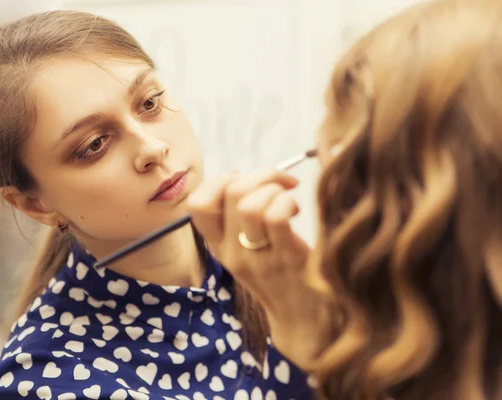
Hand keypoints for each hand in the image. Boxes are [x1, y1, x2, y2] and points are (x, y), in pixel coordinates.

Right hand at [187, 168, 330, 369]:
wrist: (303, 322)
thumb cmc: (279, 277)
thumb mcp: (247, 250)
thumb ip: (239, 218)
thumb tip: (249, 177)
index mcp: (218, 246)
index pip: (198, 205)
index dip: (221, 180)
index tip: (246, 182)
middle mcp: (231, 252)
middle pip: (230, 192)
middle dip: (259, 175)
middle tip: (279, 183)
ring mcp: (257, 258)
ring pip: (249, 204)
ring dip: (275, 188)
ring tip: (289, 199)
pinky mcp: (287, 260)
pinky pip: (276, 218)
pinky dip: (287, 202)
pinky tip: (296, 210)